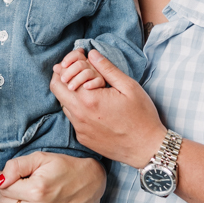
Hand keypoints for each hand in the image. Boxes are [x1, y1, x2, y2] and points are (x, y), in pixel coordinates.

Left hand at [50, 49, 165, 165]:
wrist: (146, 148)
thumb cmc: (141, 116)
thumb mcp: (128, 87)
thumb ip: (107, 69)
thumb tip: (92, 54)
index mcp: (89, 99)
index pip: (62, 77)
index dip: (68, 64)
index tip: (79, 58)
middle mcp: (79, 115)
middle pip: (56, 90)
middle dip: (63, 76)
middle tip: (76, 70)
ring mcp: (79, 129)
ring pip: (65, 105)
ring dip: (71, 94)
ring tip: (88, 88)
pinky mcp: (83, 138)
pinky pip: (74, 119)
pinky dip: (78, 109)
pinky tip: (94, 107)